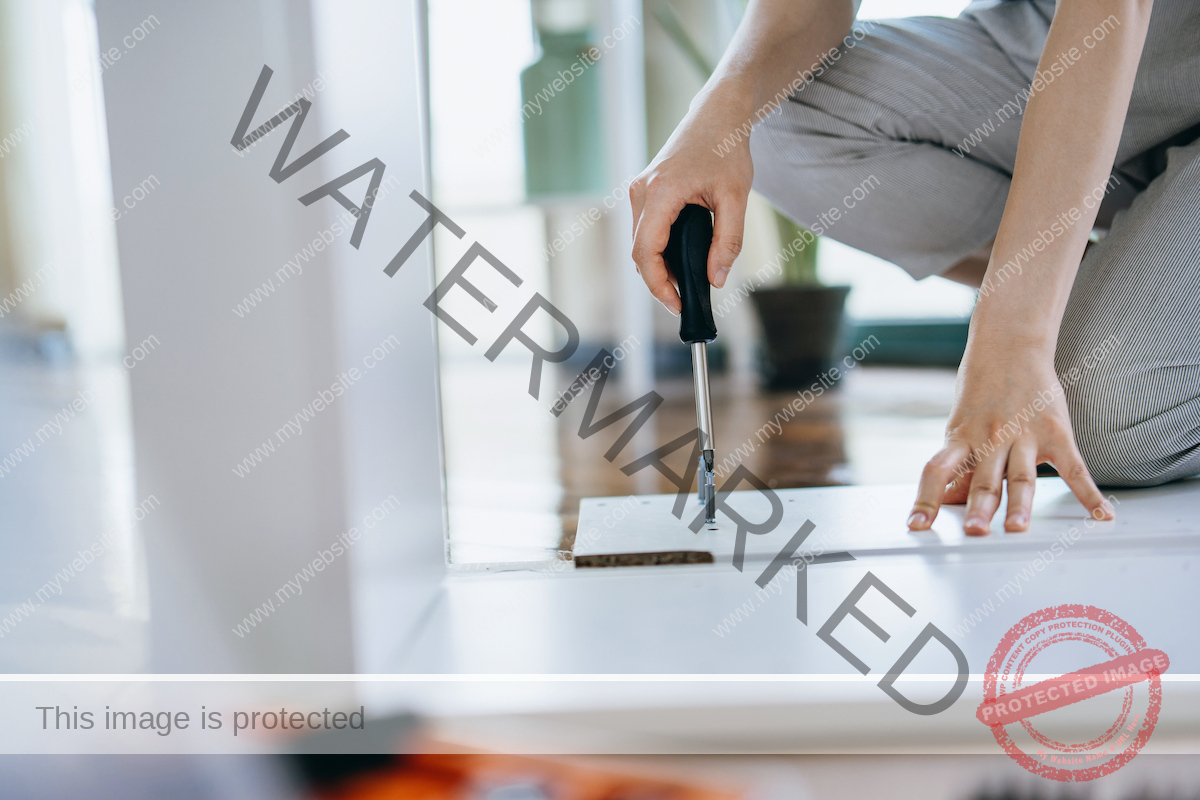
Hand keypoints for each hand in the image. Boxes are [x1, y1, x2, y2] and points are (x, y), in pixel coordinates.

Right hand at [630, 83, 754, 313]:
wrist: (717, 116)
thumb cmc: (727, 150)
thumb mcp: (735, 198)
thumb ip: (728, 242)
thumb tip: (716, 279)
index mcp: (661, 192)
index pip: (646, 252)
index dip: (658, 285)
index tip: (677, 304)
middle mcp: (642, 191)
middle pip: (639, 252)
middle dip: (659, 280)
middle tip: (685, 299)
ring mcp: (639, 190)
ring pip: (639, 242)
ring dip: (658, 266)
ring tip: (685, 282)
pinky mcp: (643, 190)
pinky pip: (644, 229)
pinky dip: (657, 249)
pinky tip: (679, 259)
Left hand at [908, 339, 1113, 534]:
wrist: (1009, 346)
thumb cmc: (980, 392)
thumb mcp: (960, 427)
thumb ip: (960, 466)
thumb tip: (946, 503)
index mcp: (961, 439)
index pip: (937, 471)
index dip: (925, 499)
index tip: (916, 526)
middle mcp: (990, 440)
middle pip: (983, 479)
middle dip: (978, 507)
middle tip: (974, 531)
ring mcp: (1024, 437)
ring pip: (1021, 477)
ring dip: (1019, 505)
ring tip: (1016, 528)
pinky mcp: (1055, 434)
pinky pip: (1074, 468)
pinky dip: (1089, 494)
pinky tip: (1101, 515)